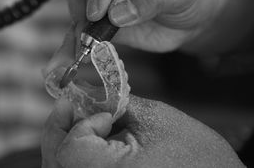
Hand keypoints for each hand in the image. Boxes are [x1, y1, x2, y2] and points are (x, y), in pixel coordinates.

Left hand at [41, 95, 243, 167]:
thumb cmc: (198, 157)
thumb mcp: (155, 119)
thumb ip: (115, 103)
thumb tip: (90, 95)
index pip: (71, 146)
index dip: (80, 122)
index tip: (96, 109)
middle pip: (57, 161)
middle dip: (59, 130)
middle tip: (66, 107)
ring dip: (64, 143)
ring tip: (75, 122)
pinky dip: (75, 158)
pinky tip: (87, 143)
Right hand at [66, 0, 222, 52]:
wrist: (192, 16)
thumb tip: (116, 12)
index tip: (100, 10)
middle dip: (83, 7)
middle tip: (90, 31)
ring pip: (77, 3)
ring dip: (78, 26)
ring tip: (86, 47)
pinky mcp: (99, 14)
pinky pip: (82, 25)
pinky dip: (79, 40)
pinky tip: (82, 53)